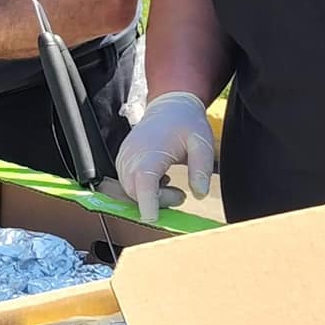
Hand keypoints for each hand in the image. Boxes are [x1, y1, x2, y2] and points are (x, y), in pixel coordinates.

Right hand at [116, 92, 215, 223]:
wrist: (169, 106)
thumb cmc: (185, 122)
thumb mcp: (202, 142)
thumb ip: (201, 168)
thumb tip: (199, 193)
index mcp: (151, 151)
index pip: (144, 182)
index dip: (147, 203)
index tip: (152, 218)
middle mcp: (132, 155)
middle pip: (136, 192)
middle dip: (158, 201)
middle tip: (180, 194)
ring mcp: (124, 158)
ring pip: (130, 191)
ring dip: (150, 195)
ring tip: (170, 183)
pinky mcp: (122, 160)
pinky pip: (128, 184)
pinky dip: (143, 188)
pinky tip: (159, 178)